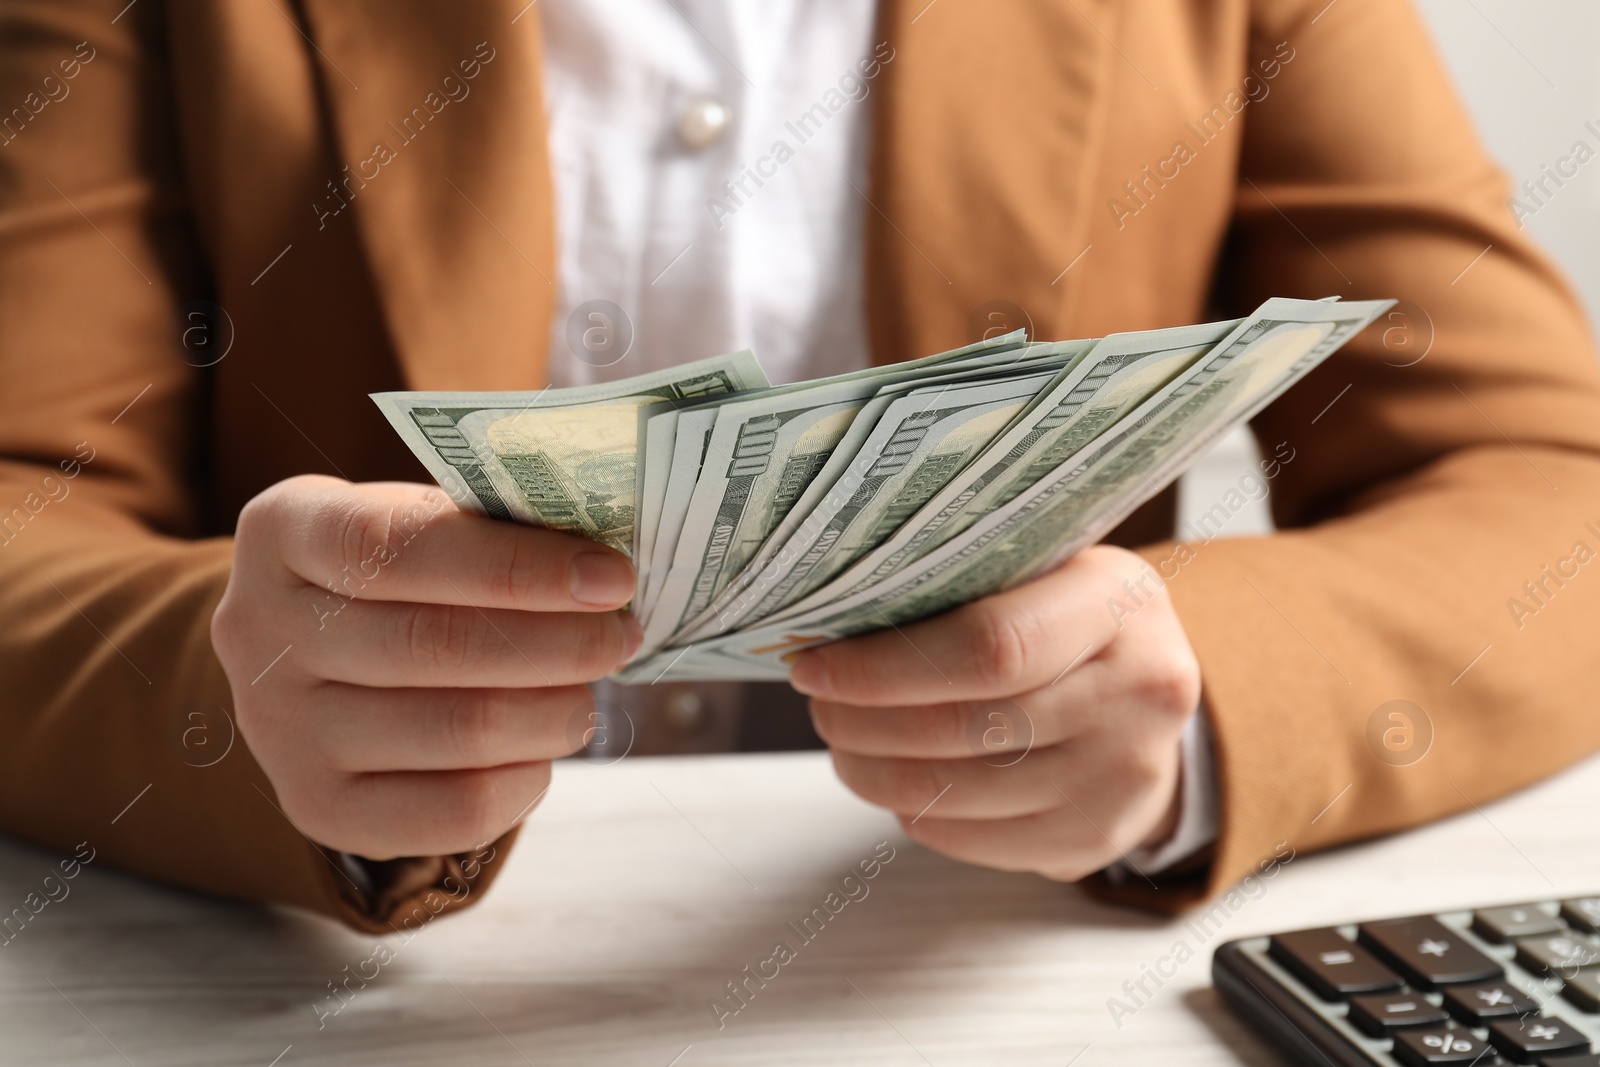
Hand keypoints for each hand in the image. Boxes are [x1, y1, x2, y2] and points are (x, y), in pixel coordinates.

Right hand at [211, 475, 639, 859]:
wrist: (313, 658)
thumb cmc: (397, 570)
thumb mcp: (419, 519)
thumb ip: (490, 529)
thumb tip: (601, 570)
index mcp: (283, 531)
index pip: (397, 545)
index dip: (516, 566)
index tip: (610, 577)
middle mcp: (259, 631)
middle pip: (433, 644)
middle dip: (558, 642)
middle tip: (620, 635)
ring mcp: (278, 729)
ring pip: (453, 731)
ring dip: (552, 711)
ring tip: (589, 691)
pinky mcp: (315, 807)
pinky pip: (449, 812)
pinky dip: (522, 781)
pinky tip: (543, 747)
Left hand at [791, 545, 1199, 880]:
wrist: (1158, 697)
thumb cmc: (1073, 618)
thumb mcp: (1051, 569)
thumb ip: (967, 583)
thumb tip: (834, 619)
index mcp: (1118, 603)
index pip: (988, 647)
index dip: (883, 666)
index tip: (815, 665)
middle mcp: (1137, 692)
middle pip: (961, 725)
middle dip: (864, 720)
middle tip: (819, 705)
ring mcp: (1121, 775)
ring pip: (957, 792)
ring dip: (874, 772)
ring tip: (843, 742)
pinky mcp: (1094, 837)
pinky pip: (972, 840)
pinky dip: (914, 813)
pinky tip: (895, 780)